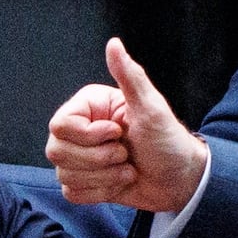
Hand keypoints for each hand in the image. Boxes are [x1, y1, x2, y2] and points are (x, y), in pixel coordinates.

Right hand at [45, 36, 206, 214]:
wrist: (180, 180)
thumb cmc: (168, 141)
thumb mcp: (151, 107)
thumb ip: (129, 75)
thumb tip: (114, 44)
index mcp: (90, 108)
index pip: (60, 125)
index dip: (88, 136)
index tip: (118, 132)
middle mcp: (80, 131)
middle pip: (57, 151)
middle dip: (97, 160)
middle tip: (125, 153)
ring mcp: (80, 158)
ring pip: (65, 174)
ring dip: (103, 178)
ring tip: (126, 169)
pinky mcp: (84, 182)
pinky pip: (71, 193)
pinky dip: (98, 193)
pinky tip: (118, 183)